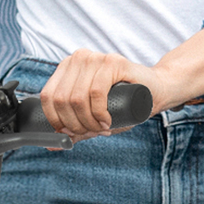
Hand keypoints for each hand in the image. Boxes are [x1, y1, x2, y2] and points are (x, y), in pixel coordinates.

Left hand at [35, 49, 158, 138]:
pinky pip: (96, 92)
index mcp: (67, 67)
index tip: (68, 132)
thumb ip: (74, 128)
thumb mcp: (94, 117)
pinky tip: (106, 120)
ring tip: (101, 127)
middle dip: (75, 124)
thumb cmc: (124, 103)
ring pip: (77, 98)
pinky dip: (99, 113)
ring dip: (88, 122)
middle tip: (91, 132)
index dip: (55, 120)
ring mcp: (96, 58)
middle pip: (61, 100)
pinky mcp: (113, 62)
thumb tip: (51, 145)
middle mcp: (78, 58)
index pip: (48, 96)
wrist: (155, 91)